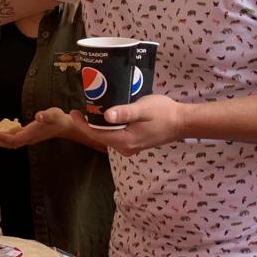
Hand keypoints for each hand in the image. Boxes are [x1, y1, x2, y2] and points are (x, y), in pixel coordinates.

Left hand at [0, 107, 73, 148]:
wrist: (64, 125)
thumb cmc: (58, 119)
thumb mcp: (53, 114)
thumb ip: (46, 115)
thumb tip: (39, 117)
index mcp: (32, 134)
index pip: (14, 139)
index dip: (2, 138)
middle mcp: (28, 139)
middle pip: (8, 144)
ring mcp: (27, 138)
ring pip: (9, 142)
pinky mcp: (26, 135)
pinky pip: (11, 138)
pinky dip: (2, 136)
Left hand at [68, 95, 186, 155]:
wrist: (182, 122)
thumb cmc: (164, 113)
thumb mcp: (143, 109)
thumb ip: (124, 112)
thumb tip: (106, 115)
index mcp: (125, 141)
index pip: (96, 134)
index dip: (82, 123)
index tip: (73, 112)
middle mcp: (125, 148)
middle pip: (99, 136)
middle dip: (88, 123)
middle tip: (80, 107)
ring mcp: (129, 147)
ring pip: (107, 136)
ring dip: (98, 124)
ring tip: (90, 109)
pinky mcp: (133, 143)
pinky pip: (115, 135)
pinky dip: (108, 126)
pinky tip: (106, 115)